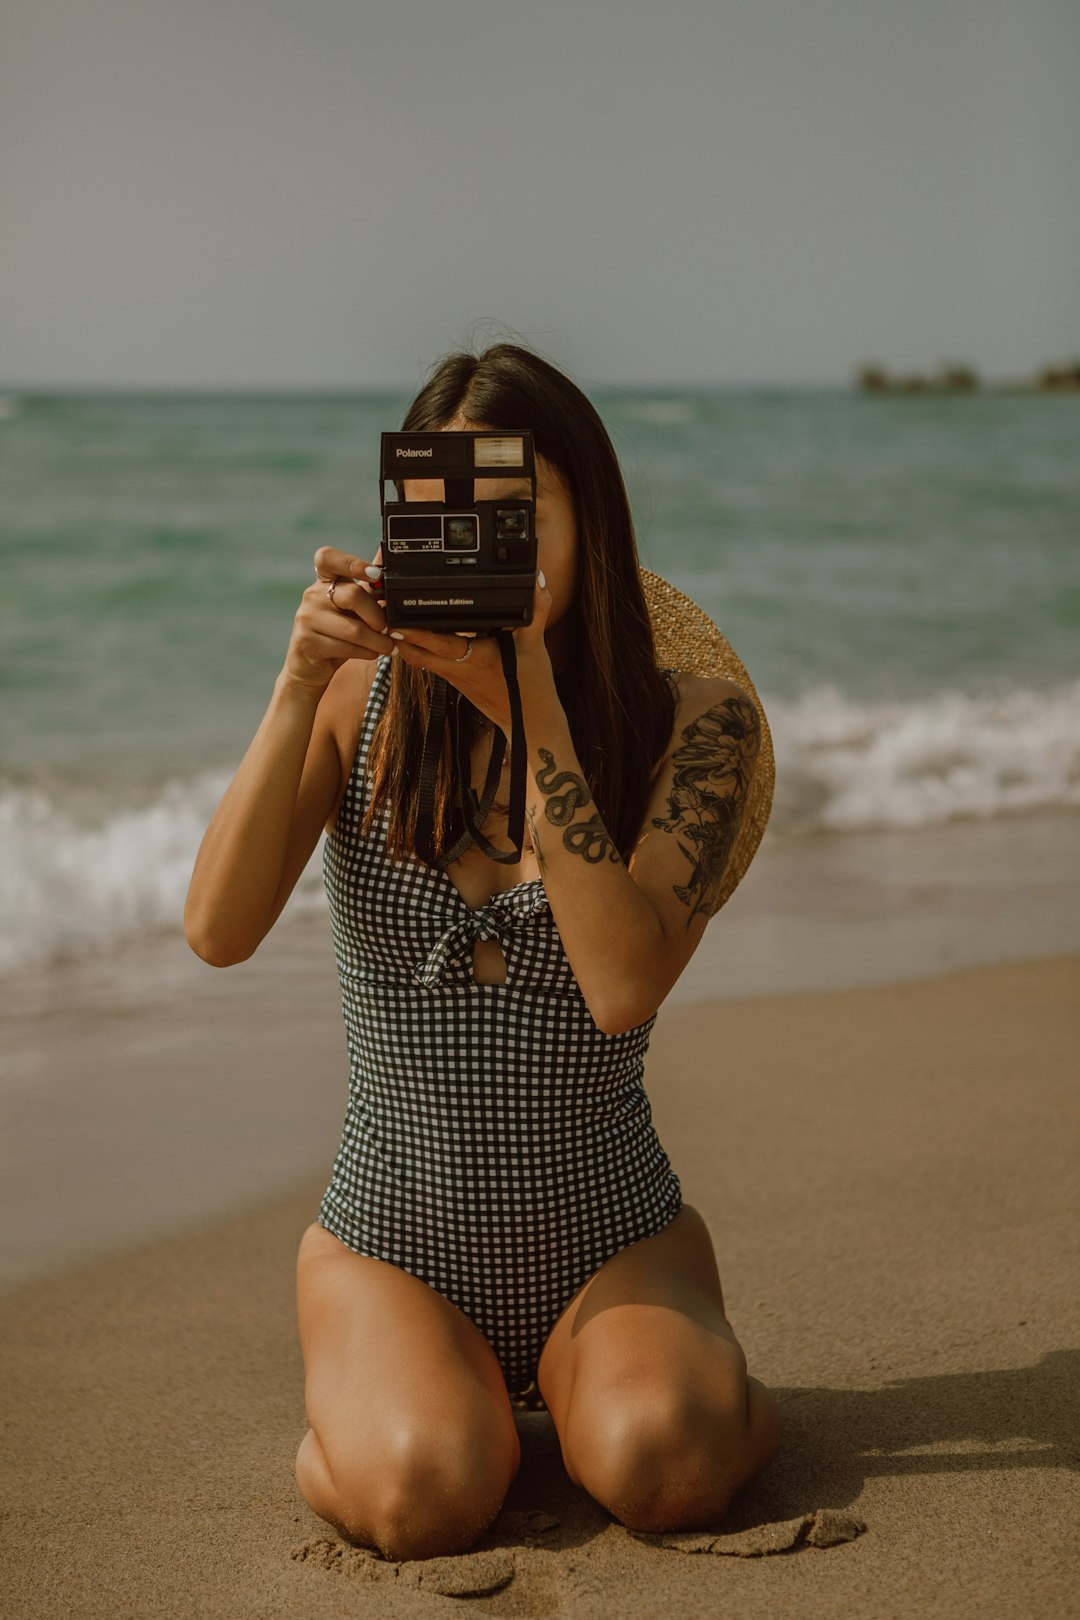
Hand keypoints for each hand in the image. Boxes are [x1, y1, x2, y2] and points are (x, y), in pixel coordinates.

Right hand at [280, 545, 389, 690]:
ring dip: (378, 641)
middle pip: (353, 595)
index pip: (328, 557)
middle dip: (378, 615)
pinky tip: (372, 654)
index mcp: (325, 581)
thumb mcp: (354, 609)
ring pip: (353, 629)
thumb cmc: (338, 634)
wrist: (311, 668)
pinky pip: (345, 647)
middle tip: (390, 628)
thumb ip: (369, 587)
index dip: (352, 563)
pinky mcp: (306, 642)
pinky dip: (366, 652)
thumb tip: (386, 556)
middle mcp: (312, 595)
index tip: (376, 575)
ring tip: (389, 646)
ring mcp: (306, 618)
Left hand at [389, 571, 555, 731]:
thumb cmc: (532, 688)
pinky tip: (414, 633)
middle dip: (396, 635)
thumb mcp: (535, 645)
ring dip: (404, 642)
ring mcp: (454, 677)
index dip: (414, 632)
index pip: (437, 643)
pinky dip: (419, 649)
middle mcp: (458, 669)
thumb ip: (536, 610)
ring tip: (390, 618)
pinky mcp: (456, 681)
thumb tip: (536, 581)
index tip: (395, 617)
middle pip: (415, 653)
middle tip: (380, 613)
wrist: (529, 723)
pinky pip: (430, 663)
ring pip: (419, 659)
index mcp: (475, 659)